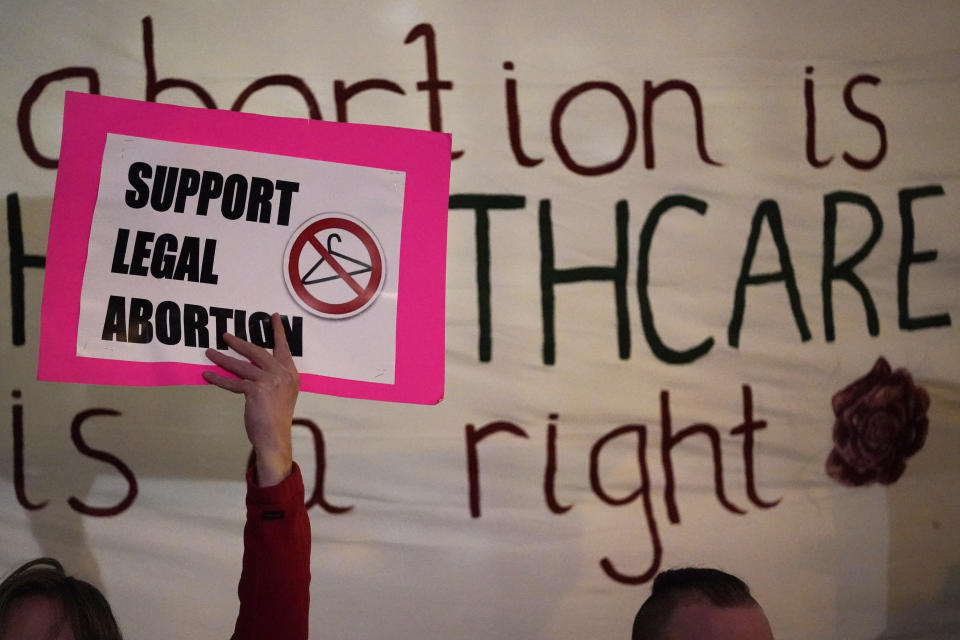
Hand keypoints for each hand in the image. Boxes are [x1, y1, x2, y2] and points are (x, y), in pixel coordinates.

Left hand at [203, 313, 300, 486]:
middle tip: (225, 335)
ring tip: (209, 352)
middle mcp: (282, 374)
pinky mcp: (255, 390)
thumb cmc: (277, 418)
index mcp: (291, 374)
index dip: (278, 332)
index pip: (283, 348)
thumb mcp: (283, 394)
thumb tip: (255, 368)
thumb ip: (275, 378)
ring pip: (241, 365)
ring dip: (222, 358)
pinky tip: (207, 374)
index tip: (274, 316)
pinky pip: (232, 382)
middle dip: (239, 343)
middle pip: (257, 352)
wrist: (275, 437)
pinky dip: (218, 378)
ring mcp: (269, 381)